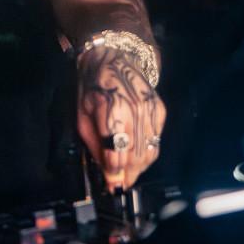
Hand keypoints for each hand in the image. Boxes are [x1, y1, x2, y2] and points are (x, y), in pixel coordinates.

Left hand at [77, 47, 165, 189]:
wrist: (114, 57)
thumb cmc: (93, 85)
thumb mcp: (83, 114)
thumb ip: (95, 145)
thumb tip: (107, 173)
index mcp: (111, 108)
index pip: (115, 151)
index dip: (113, 173)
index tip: (110, 185)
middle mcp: (135, 109)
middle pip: (135, 156)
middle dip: (127, 175)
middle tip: (119, 184)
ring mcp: (151, 110)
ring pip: (150, 153)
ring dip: (138, 168)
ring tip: (127, 174)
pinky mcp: (160, 111)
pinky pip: (157, 142)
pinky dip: (147, 153)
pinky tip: (136, 154)